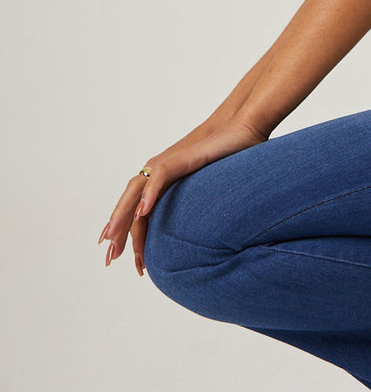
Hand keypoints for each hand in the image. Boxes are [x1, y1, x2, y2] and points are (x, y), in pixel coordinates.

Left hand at [97, 119, 265, 276]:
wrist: (241, 132)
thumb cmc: (227, 161)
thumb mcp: (204, 192)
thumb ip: (194, 209)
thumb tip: (199, 237)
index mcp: (161, 183)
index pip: (136, 212)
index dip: (126, 235)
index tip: (122, 259)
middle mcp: (156, 173)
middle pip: (128, 205)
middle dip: (116, 232)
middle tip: (109, 259)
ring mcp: (165, 164)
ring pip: (134, 192)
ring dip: (122, 217)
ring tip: (113, 240)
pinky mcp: (179, 159)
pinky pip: (158, 178)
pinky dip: (148, 195)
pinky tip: (142, 213)